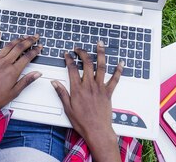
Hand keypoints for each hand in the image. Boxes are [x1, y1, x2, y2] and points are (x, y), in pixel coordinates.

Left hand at [0, 33, 41, 158]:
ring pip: (8, 46)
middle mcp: (5, 63)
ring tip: (24, 36)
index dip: (35, 50)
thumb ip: (27, 80)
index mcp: (13, 71)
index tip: (40, 47)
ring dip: (17, 39)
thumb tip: (38, 73)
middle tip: (35, 37)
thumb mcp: (15, 92)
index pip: (27, 57)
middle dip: (29, 41)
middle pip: (19, 47)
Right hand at [52, 42, 122, 161]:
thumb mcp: (67, 108)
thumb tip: (54, 82)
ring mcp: (100, 88)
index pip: (72, 69)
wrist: (97, 131)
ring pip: (101, 67)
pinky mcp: (108, 92)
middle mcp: (89, 86)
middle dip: (82, 53)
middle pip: (87, 63)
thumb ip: (61, 93)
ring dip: (101, 54)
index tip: (67, 54)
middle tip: (79, 48)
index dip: (69, 59)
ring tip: (100, 45)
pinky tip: (120, 63)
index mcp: (78, 89)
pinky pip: (115, 79)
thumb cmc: (82, 122)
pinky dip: (118, 70)